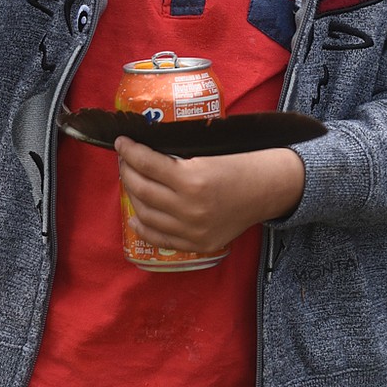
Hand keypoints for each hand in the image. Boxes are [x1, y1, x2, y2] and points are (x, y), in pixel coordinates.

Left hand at [116, 140, 305, 254]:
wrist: (266, 190)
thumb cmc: (238, 164)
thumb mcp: (206, 153)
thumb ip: (175, 157)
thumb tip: (142, 150)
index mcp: (192, 178)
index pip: (147, 164)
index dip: (130, 152)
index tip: (121, 143)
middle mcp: (189, 207)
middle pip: (142, 189)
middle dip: (127, 172)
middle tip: (124, 160)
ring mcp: (192, 229)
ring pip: (146, 214)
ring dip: (132, 195)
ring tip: (130, 182)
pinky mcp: (197, 244)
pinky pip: (160, 238)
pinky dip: (143, 227)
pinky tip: (135, 216)